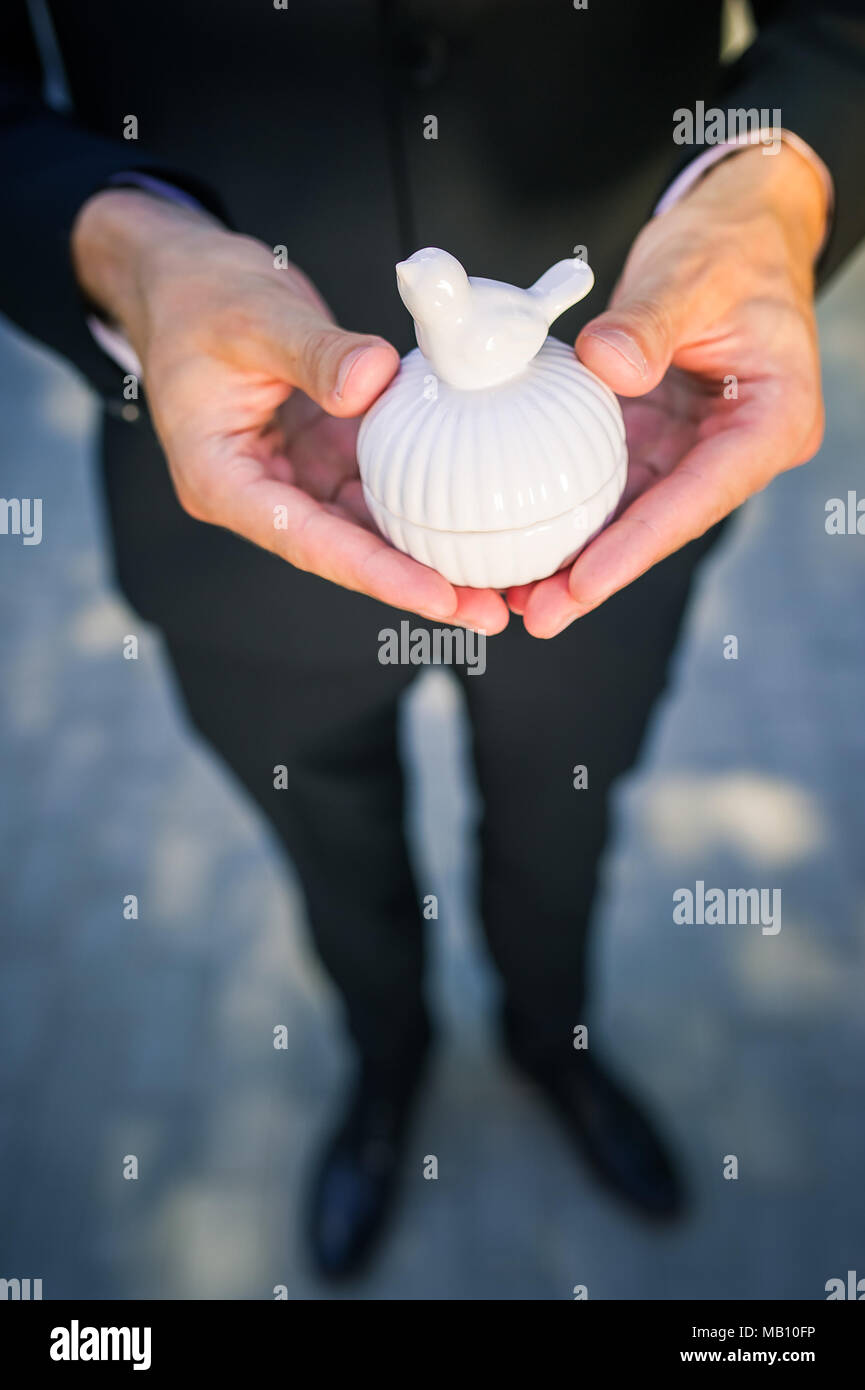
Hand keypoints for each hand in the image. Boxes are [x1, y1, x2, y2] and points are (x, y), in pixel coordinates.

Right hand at [71, 190, 509, 633]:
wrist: (183, 277)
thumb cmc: (197, 295)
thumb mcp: (251, 314)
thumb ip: (313, 351)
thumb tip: (374, 380)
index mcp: (221, 480)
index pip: (307, 542)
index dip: (376, 574)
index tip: (438, 597)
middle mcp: (260, 493)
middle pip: (346, 553)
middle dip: (418, 585)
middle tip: (490, 612)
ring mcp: (296, 477)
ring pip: (368, 529)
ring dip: (430, 554)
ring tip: (501, 585)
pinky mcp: (325, 454)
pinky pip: (380, 484)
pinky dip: (426, 501)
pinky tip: (478, 518)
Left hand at [509, 142, 828, 636]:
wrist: (738, 225)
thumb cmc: (731, 245)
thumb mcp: (692, 272)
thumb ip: (649, 322)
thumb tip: (607, 366)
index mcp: (771, 420)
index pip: (698, 496)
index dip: (639, 544)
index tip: (585, 581)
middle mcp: (736, 448)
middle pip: (663, 523)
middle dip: (600, 573)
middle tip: (541, 614)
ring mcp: (694, 448)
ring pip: (633, 514)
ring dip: (579, 555)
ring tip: (523, 598)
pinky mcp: (659, 438)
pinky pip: (610, 482)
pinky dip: (571, 511)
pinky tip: (526, 540)